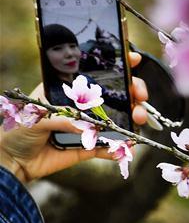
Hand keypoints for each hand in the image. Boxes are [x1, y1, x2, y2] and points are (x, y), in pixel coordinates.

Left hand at [0, 51, 148, 182]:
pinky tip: (127, 147)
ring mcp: (87, 126)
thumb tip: (91, 124)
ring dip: (133, 118)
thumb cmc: (17, 131)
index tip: (133, 60)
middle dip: (133, 92)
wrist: (9, 162)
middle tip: (140, 97)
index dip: (116, 65)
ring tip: (139, 120)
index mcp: (68, 91)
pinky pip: (109, 147)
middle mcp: (82, 106)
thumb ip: (64, 117)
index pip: (95, 73)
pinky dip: (120, 148)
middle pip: (115, 94)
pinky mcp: (88, 147)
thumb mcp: (37, 116)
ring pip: (118, 119)